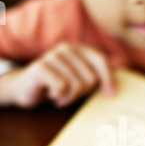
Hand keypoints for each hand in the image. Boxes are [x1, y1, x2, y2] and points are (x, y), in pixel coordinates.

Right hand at [0, 42, 116, 107]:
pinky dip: (59, 97)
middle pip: (91, 78)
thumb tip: (119, 78)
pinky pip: (62, 87)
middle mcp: (67, 48)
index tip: (111, 94)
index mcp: (78, 49)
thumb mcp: (78, 78)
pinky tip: (51, 94)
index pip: (101, 61)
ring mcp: (53, 56)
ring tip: (60, 95)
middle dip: (82, 92)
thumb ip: (95, 75)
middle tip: (70, 93)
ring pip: (77, 85)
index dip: (108, 79)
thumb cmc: (56, 85)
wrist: (24, 87)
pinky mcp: (42, 67)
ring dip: (69, 97)